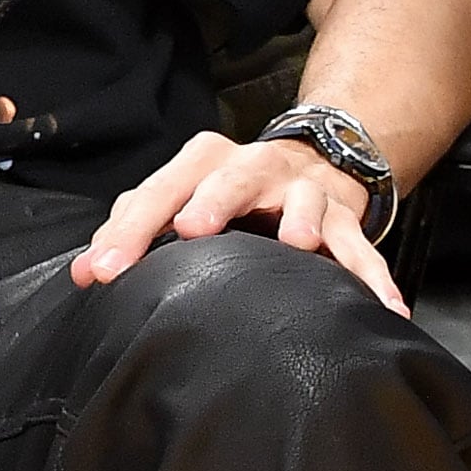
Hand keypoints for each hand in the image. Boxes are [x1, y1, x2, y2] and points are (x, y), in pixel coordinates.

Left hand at [71, 129, 406, 315]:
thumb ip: (131, 231)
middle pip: (229, 179)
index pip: (159, 190)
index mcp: (203, 161)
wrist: (312, 163)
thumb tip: (85, 273)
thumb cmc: (227, 193)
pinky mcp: (343, 218)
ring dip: (301, 219)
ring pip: (302, 198)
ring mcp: (302, 189)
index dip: (128, 230)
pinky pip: (361, 248)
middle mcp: (253, 167)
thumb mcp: (180, 199)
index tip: (103, 270)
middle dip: (211, 202)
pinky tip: (386, 309)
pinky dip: (373, 276)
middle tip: (191, 229)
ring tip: (299, 243)